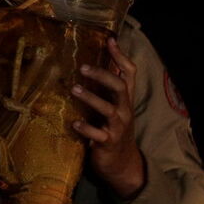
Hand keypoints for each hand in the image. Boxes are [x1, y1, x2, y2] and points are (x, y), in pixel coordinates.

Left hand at [70, 37, 144, 199]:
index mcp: (125, 99)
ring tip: (74, 90)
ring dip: (91, 98)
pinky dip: (86, 128)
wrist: (123, 163)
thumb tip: (98, 61)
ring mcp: (118, 127)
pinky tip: (75, 123)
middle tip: (82, 67)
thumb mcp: (115, 106)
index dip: (120, 56)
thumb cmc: (114, 128)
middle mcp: (124, 110)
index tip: (109, 40)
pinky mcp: (108, 143)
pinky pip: (98, 135)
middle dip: (102, 75)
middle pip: (119, 87)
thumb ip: (108, 86)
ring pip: (108, 109)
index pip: (129, 73)